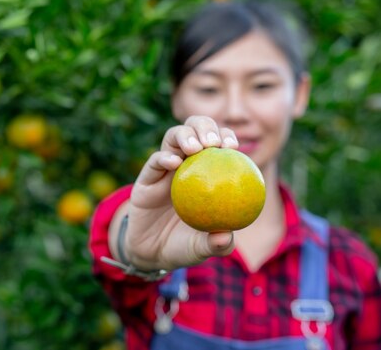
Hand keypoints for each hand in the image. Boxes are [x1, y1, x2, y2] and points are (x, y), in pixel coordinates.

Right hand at [123, 116, 238, 270]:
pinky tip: (174, 163)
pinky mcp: (146, 178)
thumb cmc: (183, 246)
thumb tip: (227, 236)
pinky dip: (164, 158)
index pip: (218, 144)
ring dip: (185, 135)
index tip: (234, 147)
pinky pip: (154, 162)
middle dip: (205, 127)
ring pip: (173, 138)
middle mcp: (185, 164)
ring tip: (195, 147)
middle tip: (213, 142)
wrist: (151, 253)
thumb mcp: (201, 247)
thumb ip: (216, 243)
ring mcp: (164, 169)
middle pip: (195, 130)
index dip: (227, 137)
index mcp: (205, 172)